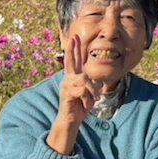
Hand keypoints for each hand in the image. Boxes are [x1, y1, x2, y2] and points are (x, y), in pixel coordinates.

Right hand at [46, 34, 97, 155]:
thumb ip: (88, 84)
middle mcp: (67, 80)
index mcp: (73, 79)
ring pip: (84, 79)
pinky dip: (87, 99)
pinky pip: (82, 90)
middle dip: (72, 49)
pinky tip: (85, 105)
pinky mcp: (67, 94)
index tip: (74, 38)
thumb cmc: (79, 107)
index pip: (73, 61)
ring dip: (91, 91)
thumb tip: (92, 78)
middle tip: (73, 37)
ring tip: (89, 100)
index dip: (73, 50)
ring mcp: (66, 86)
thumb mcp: (87, 94)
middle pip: (70, 62)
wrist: (70, 121)